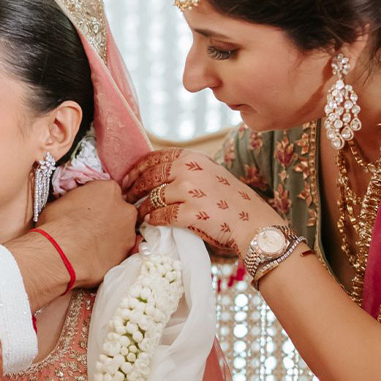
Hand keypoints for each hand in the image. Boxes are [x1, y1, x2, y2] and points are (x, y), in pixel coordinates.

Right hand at [33, 180, 138, 284]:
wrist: (63, 255)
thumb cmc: (59, 226)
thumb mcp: (61, 201)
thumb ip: (76, 200)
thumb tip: (72, 205)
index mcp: (108, 190)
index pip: (105, 191)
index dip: (95, 201)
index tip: (86, 208)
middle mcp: (124, 209)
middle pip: (119, 210)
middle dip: (107, 217)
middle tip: (90, 227)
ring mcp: (128, 232)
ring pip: (122, 231)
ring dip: (110, 235)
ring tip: (91, 243)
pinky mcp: (126, 253)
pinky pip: (119, 250)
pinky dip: (110, 252)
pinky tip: (95, 255)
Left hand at [122, 149, 278, 255]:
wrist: (254, 223)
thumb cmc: (232, 201)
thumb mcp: (210, 174)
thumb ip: (188, 171)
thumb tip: (157, 175)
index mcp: (193, 158)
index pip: (154, 157)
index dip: (136, 168)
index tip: (127, 178)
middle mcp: (189, 170)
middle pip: (149, 177)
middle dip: (133, 189)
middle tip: (126, 198)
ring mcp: (189, 191)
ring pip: (152, 198)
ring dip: (141, 207)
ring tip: (137, 214)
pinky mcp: (189, 213)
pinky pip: (161, 216)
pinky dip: (152, 220)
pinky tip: (150, 223)